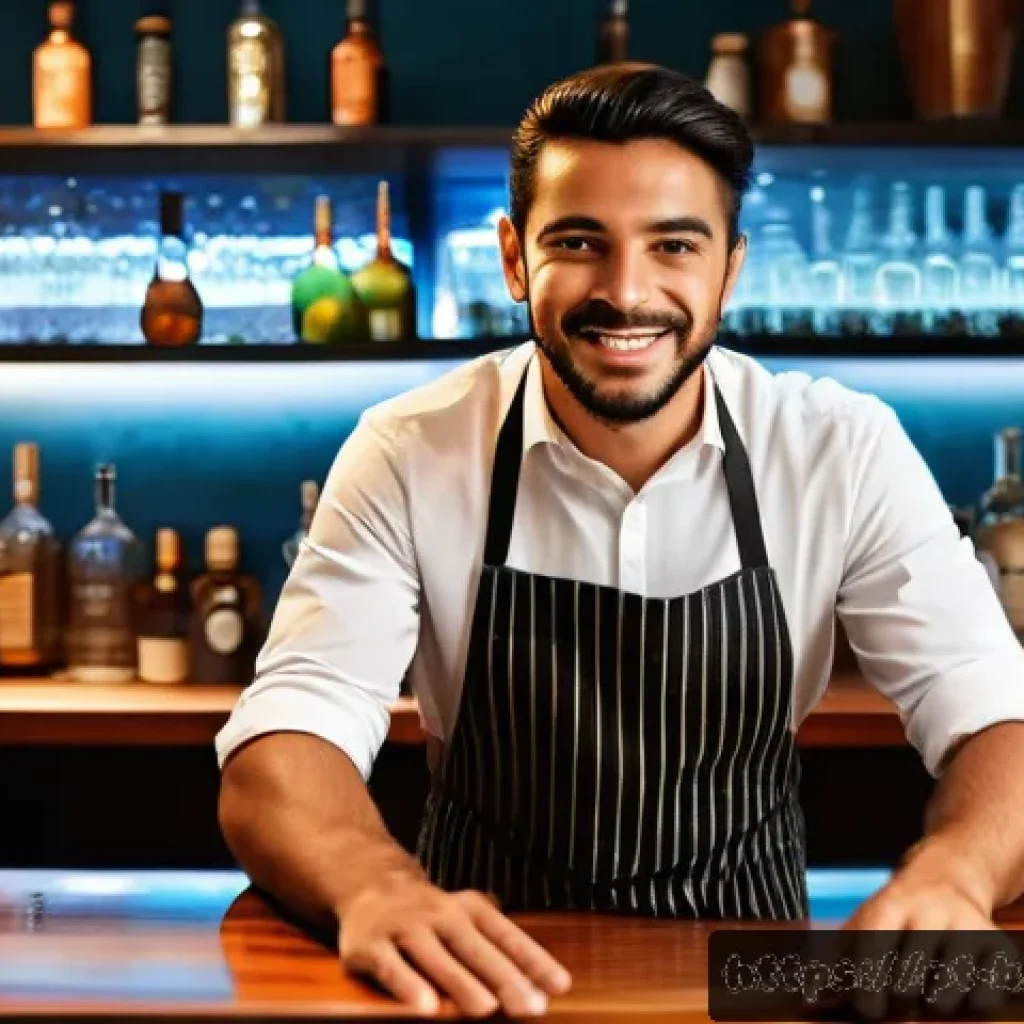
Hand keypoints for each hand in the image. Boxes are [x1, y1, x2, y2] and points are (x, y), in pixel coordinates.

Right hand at [338, 873, 571, 1017]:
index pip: (506, 934)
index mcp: (469, 908)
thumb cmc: (429, 915)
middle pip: (476, 948)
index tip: (559, 985)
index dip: (533, 959)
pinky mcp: (372, 945)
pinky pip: (392, 967)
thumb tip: (540, 987)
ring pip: (436, 957)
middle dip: (505, 977)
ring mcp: (406, 927)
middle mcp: (440, 914)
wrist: (369, 885)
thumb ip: (497, 949)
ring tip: (485, 1009)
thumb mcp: (466, 919)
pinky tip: (423, 1007)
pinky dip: (408, 985)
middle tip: (530, 1006)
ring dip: (461, 982)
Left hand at [841, 841, 1007, 1019]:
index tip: (869, 1007)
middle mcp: (930, 910)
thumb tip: (809, 998)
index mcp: (891, 903)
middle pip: (908, 981)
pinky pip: (983, 998)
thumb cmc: (897, 912)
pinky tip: (960, 985)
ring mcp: (968, 926)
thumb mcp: (862, 921)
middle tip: (900, 995)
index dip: (868, 984)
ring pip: (945, 996)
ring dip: (933, 1004)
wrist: (949, 876)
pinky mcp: (998, 945)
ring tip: (929, 988)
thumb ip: (831, 957)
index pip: (874, 946)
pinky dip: (969, 1003)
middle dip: (899, 997)